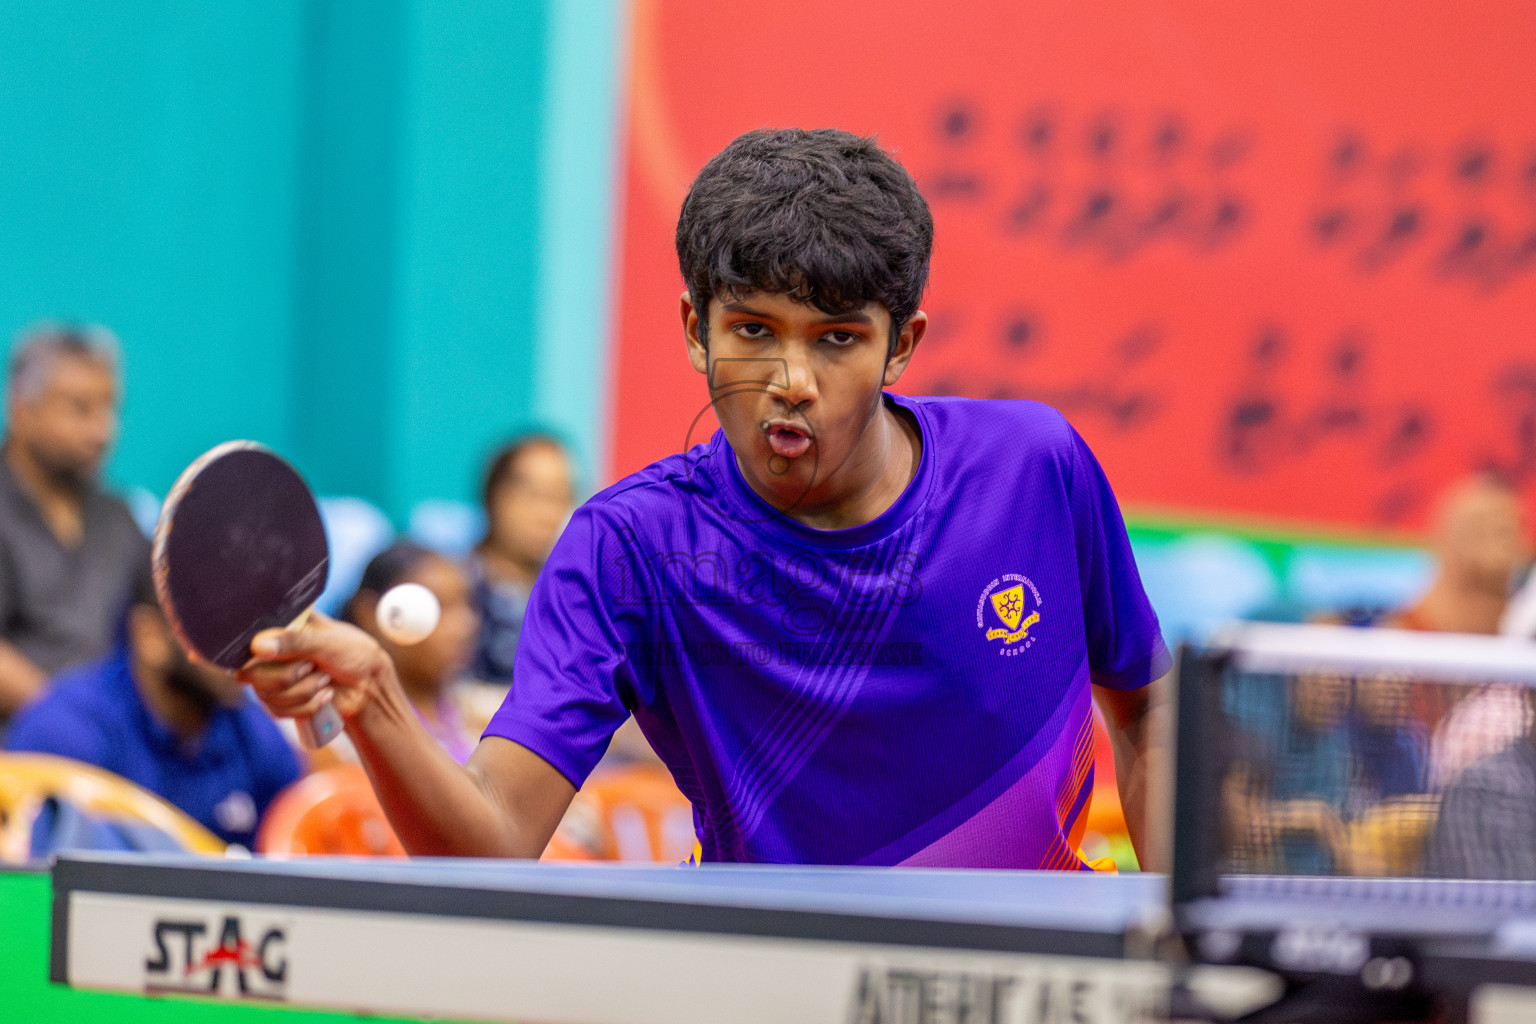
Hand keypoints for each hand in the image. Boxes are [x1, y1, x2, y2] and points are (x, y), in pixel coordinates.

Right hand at [237, 612, 393, 722]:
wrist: (369, 687)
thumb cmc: (353, 654)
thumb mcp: (327, 641)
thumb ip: (293, 641)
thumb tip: (258, 646)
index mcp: (279, 627)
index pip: (246, 638)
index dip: (254, 651)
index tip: (272, 654)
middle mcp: (269, 652)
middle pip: (251, 673)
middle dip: (289, 676)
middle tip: (313, 666)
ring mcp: (272, 678)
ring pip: (266, 695)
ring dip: (304, 691)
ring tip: (324, 679)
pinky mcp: (280, 701)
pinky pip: (277, 711)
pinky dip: (307, 706)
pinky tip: (324, 695)